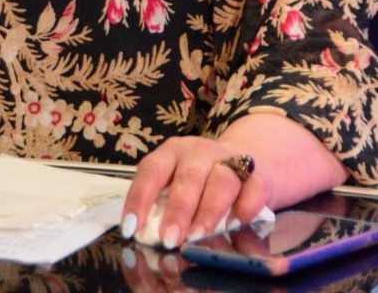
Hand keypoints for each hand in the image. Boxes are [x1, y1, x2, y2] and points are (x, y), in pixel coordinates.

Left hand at [121, 135, 271, 249]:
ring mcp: (230, 160)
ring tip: (198, 236)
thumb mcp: (176, 183)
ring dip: (209, 210)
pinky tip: (238, 222)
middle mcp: (200, 151)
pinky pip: (255, 187)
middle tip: (169, 239)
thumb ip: (163, 204)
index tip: (131, 228)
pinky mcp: (258, 175)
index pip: (152, 170)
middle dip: (178, 209)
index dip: (140, 197)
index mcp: (172, 152)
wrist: (243, 161)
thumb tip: (144, 235)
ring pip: (221, 180)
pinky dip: (247, 205)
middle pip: (188, 176)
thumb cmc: (199, 180)